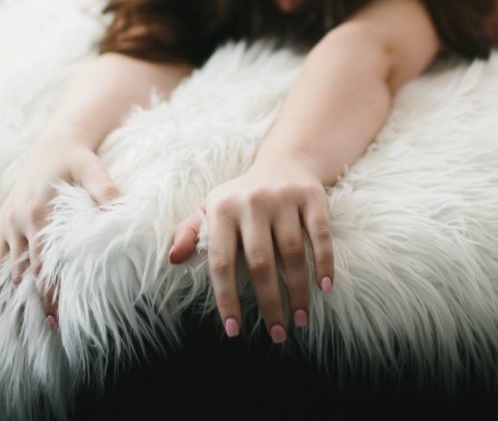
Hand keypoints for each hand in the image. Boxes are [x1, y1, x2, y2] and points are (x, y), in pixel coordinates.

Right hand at [0, 126, 121, 328]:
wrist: (57, 140)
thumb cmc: (78, 158)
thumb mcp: (93, 170)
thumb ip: (105, 191)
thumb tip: (119, 213)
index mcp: (38, 214)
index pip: (41, 263)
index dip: (46, 291)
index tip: (54, 316)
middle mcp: (18, 221)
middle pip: (21, 270)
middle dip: (31, 297)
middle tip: (44, 325)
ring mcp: (7, 219)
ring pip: (3, 263)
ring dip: (11, 287)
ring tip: (19, 317)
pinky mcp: (3, 216)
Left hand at [168, 160, 333, 342]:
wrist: (284, 162)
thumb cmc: (241, 198)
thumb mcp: (210, 209)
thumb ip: (189, 233)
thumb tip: (173, 259)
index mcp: (222, 209)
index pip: (222, 262)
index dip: (227, 298)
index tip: (234, 330)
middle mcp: (252, 202)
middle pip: (260, 263)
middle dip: (269, 303)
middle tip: (277, 334)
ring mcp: (284, 199)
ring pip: (292, 253)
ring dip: (298, 292)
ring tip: (300, 320)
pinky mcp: (312, 197)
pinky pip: (320, 235)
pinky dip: (324, 262)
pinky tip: (325, 287)